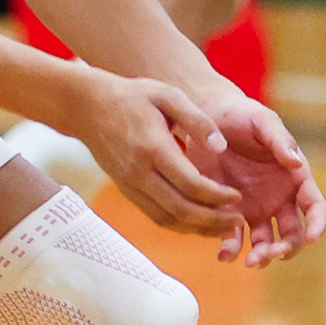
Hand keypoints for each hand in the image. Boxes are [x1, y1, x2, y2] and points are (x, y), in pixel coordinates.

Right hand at [67, 69, 245, 240]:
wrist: (87, 107)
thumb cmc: (132, 96)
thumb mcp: (167, 95)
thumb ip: (197, 120)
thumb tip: (221, 147)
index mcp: (153, 147)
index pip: (191, 184)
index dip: (218, 196)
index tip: (237, 197)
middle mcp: (140, 172)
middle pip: (181, 209)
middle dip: (213, 220)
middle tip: (238, 221)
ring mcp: (131, 185)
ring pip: (168, 219)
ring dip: (198, 229)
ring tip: (224, 228)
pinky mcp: (127, 190)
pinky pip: (155, 216)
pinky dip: (180, 225)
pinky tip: (198, 223)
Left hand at [188, 82, 325, 266]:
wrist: (207, 117)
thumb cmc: (242, 115)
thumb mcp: (263, 120)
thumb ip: (279, 140)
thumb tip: (297, 162)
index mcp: (294, 177)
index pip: (314, 206)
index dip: (317, 223)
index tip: (313, 237)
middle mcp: (279, 198)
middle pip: (292, 233)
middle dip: (286, 248)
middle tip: (270, 253)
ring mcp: (255, 207)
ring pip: (266, 241)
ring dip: (262, 255)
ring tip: (250, 261)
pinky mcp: (230, 210)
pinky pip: (234, 236)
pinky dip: (231, 249)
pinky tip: (224, 255)